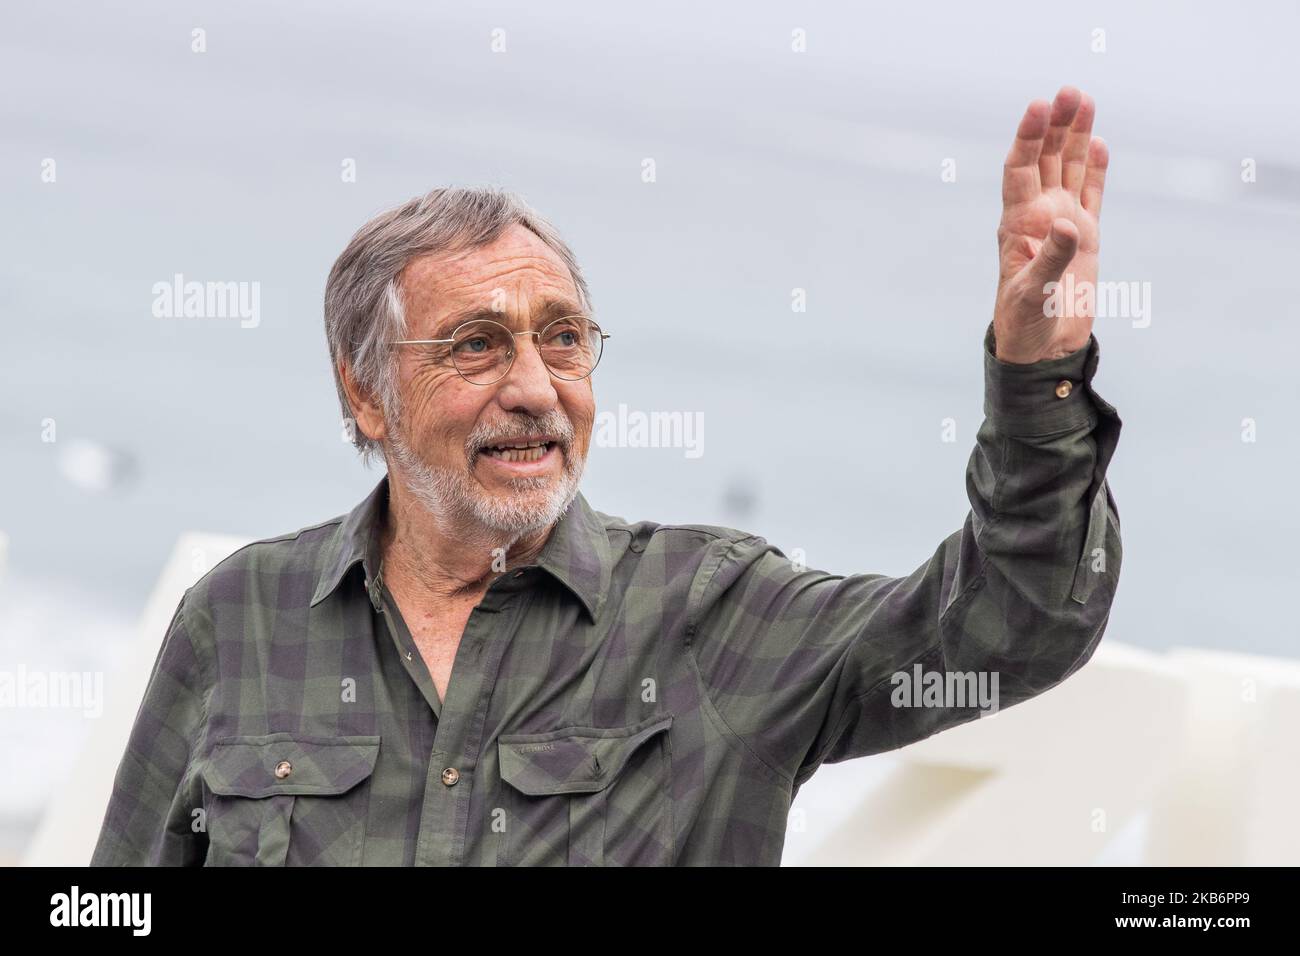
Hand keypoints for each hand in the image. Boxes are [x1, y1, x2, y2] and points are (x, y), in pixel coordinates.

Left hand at [992, 86, 1108, 363]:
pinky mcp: (1084, 238)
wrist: (1041, 348)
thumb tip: (1067, 224)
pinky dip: (1094, 169)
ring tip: (1082, 99)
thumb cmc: (1026, 323)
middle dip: (1054, 126)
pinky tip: (1097, 142)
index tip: (1038, 106)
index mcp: (1018, 225)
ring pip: (1067, 170)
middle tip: (1069, 91)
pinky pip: (1090, 194)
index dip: (1027, 138)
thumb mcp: (1035, 293)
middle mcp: (1038, 217)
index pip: (1019, 170)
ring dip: (1074, 136)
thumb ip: (1051, 258)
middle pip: (1045, 160)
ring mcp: (1061, 224)